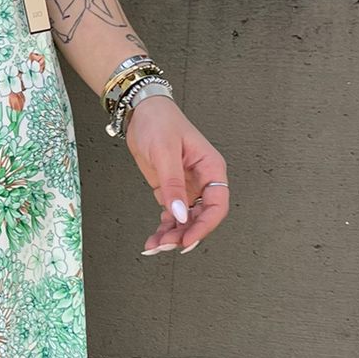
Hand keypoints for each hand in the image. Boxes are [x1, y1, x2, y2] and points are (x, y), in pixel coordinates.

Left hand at [124, 95, 229, 254]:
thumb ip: (172, 184)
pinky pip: (172, 215)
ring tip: (156, 245)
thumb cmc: (160, 122)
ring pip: (186, 219)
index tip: (188, 239)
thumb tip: (179, 213)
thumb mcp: (165, 152)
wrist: (141, 111)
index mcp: (211, 168)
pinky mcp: (170, 190)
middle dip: (185, 233)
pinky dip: (164, 228)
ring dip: (173, 235)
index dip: (205, 225)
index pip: (217, 204)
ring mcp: (186, 186)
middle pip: (202, 216)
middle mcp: (202, 180)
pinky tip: (153, 239)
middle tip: (166, 245)